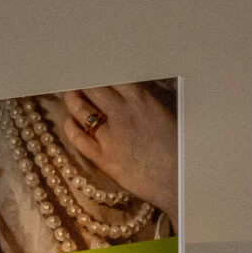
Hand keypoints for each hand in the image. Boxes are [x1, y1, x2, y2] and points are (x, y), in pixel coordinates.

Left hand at [59, 84, 177, 223]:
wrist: (180, 179)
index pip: (110, 78)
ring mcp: (110, 136)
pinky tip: (70, 123)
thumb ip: (140, 103)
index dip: (98, 75)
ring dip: (73, 101)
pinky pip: (78, 138)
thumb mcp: (162, 115)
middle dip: (82, 84)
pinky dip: (71, 128)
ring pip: (82, 111)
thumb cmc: (178, 148)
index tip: (92, 73)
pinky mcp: (103, 158)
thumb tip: (120, 95)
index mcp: (141, 100)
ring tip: (70, 97)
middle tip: (76, 82)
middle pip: (93, 89)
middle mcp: (122, 113)